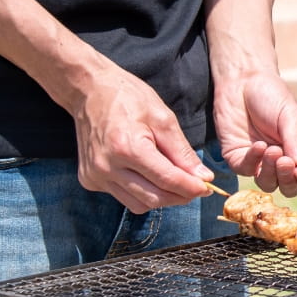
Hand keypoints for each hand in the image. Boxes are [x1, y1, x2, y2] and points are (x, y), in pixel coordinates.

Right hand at [69, 63, 212, 213]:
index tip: (207, 187)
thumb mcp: (163, 118)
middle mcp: (107, 167)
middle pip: (154, 198)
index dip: (191, 187)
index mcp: (127, 148)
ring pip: (138, 204)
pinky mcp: (89, 179)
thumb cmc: (128, 98)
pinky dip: (141, 192)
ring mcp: (95, 175)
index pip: (167, 180)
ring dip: (161, 198)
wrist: (89, 91)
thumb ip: (182, 152)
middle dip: (180, 196)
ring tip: (174, 182)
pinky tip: (147, 176)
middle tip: (195, 187)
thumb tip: (203, 177)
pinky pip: (123, 197)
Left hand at [213, 70, 296, 195]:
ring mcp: (259, 161)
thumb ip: (296, 141)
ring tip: (272, 150)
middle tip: (285, 161)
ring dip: (271, 172)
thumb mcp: (290, 116)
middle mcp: (282, 160)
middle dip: (288, 179)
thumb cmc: (271, 95)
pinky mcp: (238, 158)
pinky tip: (258, 145)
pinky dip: (253, 161)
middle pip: (289, 187)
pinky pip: (247, 170)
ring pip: (268, 184)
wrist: (242, 81)